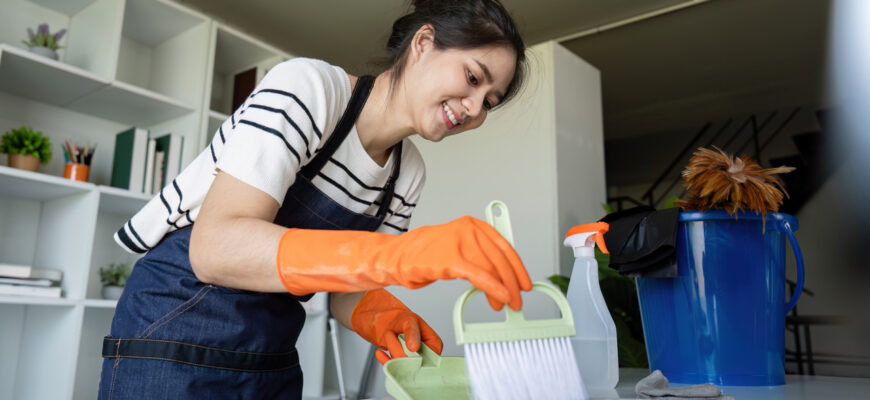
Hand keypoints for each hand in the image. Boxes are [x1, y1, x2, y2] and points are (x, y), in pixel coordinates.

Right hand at [276, 215, 531, 309]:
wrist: (389, 260)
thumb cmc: (417, 258)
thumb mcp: (452, 252)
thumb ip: (474, 258)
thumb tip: (495, 274)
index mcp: (468, 225)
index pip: (500, 244)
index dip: (516, 264)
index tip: (523, 280)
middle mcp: (464, 228)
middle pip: (499, 255)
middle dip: (513, 279)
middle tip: (519, 296)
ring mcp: (456, 241)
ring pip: (491, 266)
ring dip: (503, 287)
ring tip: (506, 303)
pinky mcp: (448, 258)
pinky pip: (478, 275)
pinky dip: (492, 287)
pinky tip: (498, 298)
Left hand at [350, 289, 441, 364]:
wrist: (386, 320)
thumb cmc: (402, 319)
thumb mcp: (409, 321)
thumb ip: (412, 333)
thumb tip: (414, 347)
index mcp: (434, 344)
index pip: (430, 359)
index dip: (419, 358)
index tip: (409, 348)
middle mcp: (426, 355)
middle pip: (415, 365)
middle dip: (400, 351)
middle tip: (392, 335)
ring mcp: (413, 362)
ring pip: (403, 368)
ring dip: (392, 351)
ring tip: (389, 335)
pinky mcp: (402, 366)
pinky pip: (393, 370)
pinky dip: (384, 361)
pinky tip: (380, 353)